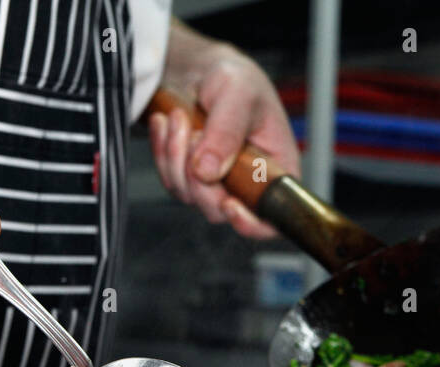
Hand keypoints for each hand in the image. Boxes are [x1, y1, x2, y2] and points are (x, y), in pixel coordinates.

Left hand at [150, 26, 299, 238]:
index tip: (229, 204)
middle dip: (198, 176)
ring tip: (179, 117)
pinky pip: (169, 179)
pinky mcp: (189, 178)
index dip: (252, 223)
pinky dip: (163, 151)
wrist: (201, 70)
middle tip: (193, 134)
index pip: (271, 217)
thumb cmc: (233, 78)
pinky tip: (166, 123)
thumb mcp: (238, 93)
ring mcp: (216, 184)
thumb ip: (226, 131)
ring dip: (176, 156)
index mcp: (276, 169)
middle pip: (219, 210)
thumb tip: (208, 172)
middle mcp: (247, 183)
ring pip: (189, 195)